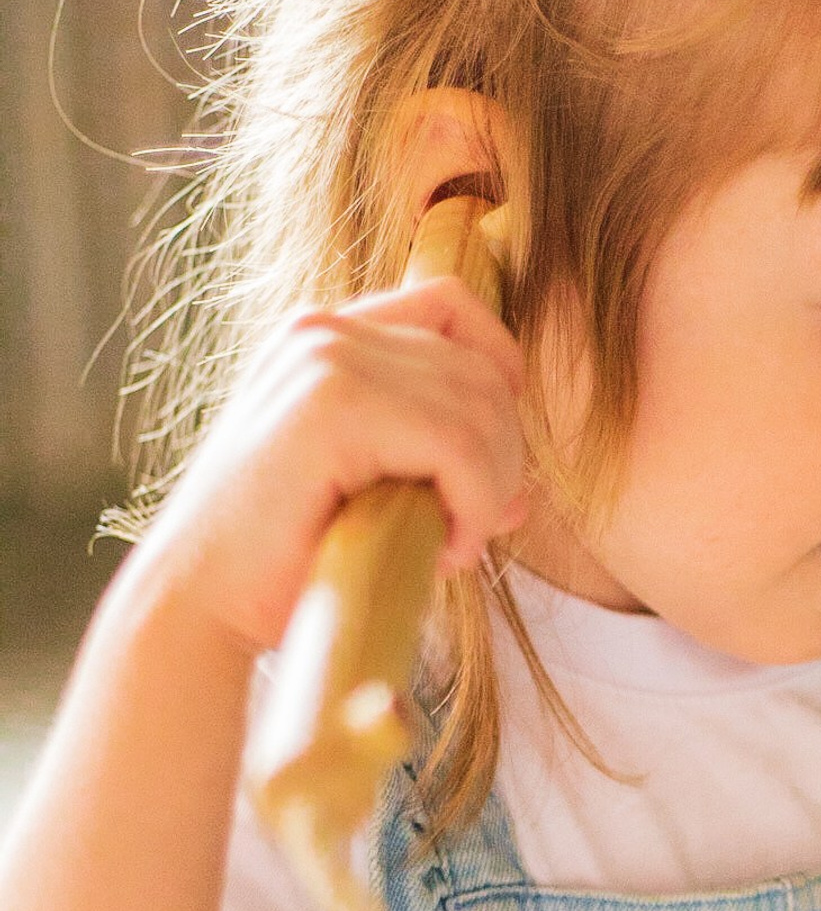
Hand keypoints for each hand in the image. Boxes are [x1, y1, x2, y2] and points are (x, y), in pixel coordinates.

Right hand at [131, 272, 528, 658]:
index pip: (451, 306)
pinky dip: (472, 507)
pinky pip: (458, 447)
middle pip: (482, 368)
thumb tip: (524, 496)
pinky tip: (441, 551)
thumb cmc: (291, 559)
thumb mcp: (379, 498)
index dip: (499, 375)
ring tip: (446, 545)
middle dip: (501, 459)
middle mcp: (325, 334)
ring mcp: (324, 362)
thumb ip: (443, 473)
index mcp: (329, 338)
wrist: (206, 604)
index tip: (489, 457)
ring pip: (481, 411)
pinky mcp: (330, 408)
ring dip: (487, 493)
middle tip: (465, 529)